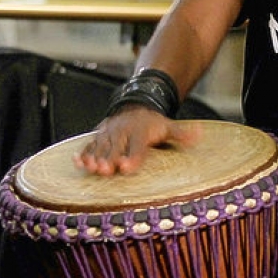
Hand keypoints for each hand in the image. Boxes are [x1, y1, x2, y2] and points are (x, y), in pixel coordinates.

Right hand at [73, 105, 197, 175]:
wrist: (133, 107)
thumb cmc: (152, 124)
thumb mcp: (168, 126)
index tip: (126, 166)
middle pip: (116, 147)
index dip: (132, 157)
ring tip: (91, 168)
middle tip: (105, 170)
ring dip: (94, 157)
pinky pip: (89, 145)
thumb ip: (181, 133)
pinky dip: (82, 153)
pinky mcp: (98, 137)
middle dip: (110, 159)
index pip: (137, 146)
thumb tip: (200, 133)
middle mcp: (123, 132)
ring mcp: (109, 134)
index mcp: (140, 131)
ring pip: (100, 146)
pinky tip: (76, 162)